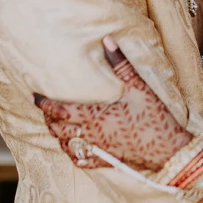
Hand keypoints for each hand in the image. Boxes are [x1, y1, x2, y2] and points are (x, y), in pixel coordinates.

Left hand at [33, 35, 191, 171]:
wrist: (169, 150)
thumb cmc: (154, 117)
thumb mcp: (139, 88)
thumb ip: (120, 64)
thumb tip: (107, 41)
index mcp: (94, 116)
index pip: (58, 110)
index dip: (43, 103)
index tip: (34, 95)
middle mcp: (91, 135)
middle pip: (58, 128)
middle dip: (48, 118)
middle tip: (44, 109)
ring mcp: (97, 150)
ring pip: (66, 145)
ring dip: (58, 135)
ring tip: (56, 125)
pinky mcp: (106, 161)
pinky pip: (81, 160)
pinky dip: (72, 153)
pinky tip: (74, 147)